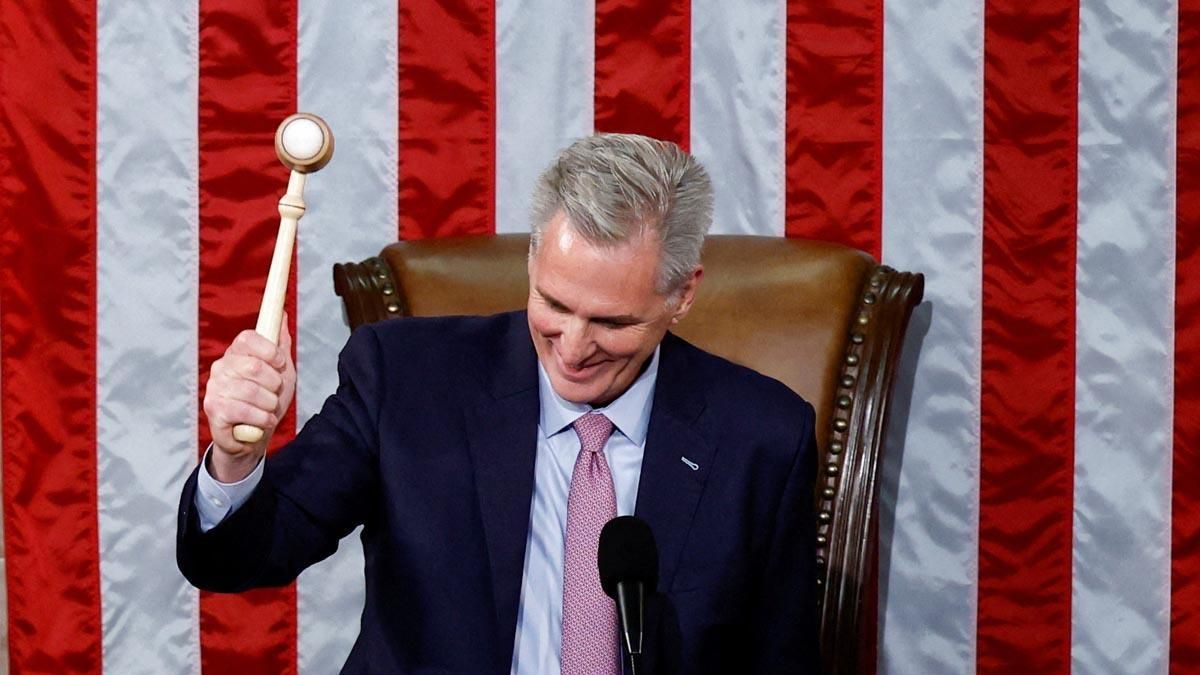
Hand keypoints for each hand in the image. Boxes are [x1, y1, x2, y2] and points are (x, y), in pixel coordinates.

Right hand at [203, 319, 295, 481]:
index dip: (270, 351)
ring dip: (270, 405)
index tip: (280, 363)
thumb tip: (283, 313)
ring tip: (267, 410)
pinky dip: (262, 419)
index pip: (248, 338)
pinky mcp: (213, 409)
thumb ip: (280, 343)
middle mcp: (221, 367)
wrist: (254, 436)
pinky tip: (261, 421)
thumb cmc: (266, 400)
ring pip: (253, 392)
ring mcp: (215, 388)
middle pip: (255, 366)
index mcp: (236, 353)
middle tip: (273, 393)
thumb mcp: (281, 370)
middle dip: (275, 384)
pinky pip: (245, 411)